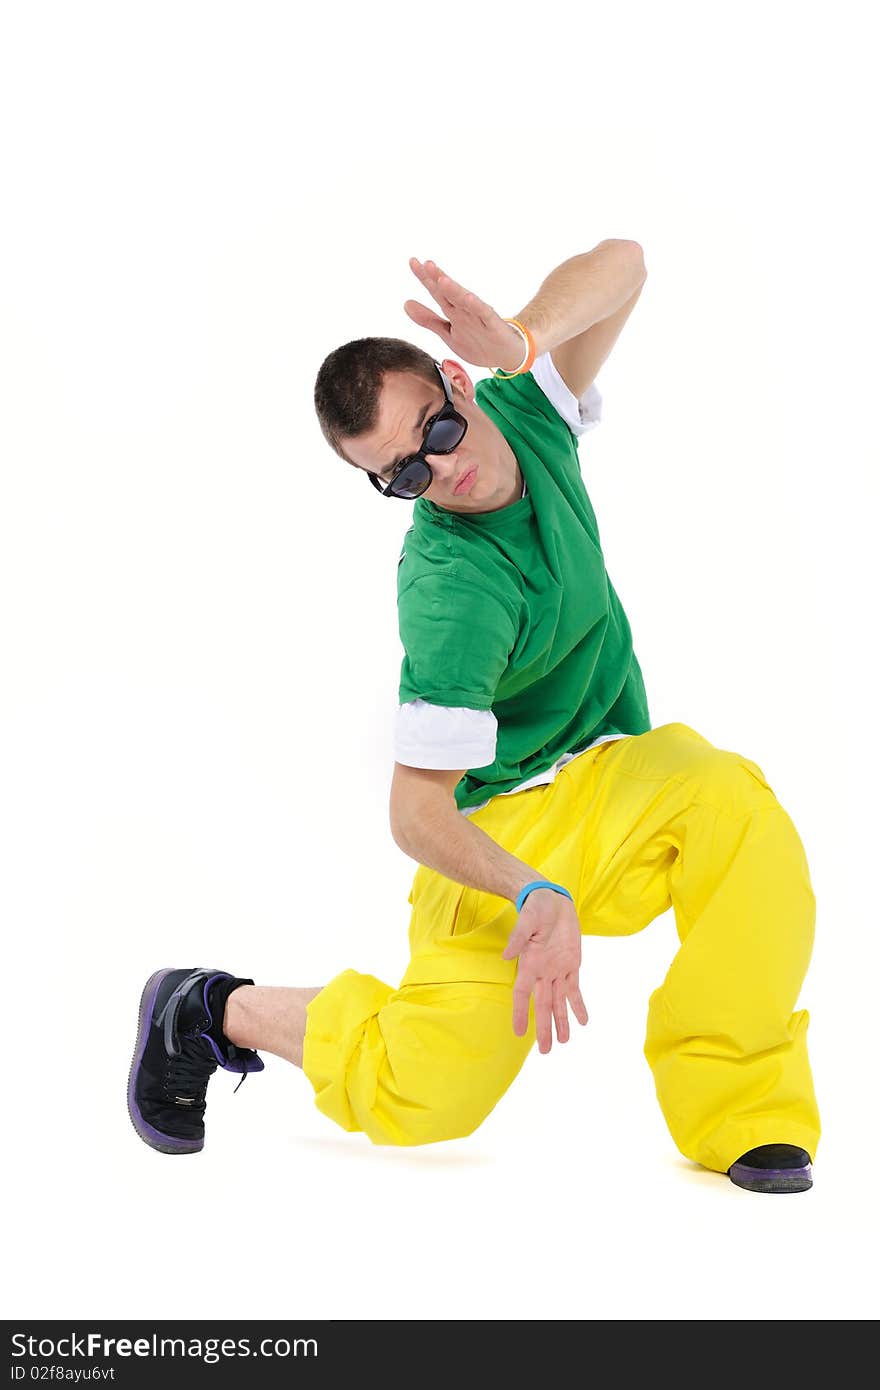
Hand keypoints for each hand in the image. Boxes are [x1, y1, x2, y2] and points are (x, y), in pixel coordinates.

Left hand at [404, 258, 527, 371]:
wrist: (507, 355)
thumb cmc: (478, 342)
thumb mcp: (448, 333)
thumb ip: (428, 319)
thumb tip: (406, 303)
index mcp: (453, 311)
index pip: (436, 291)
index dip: (425, 278)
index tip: (413, 261)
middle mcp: (464, 309)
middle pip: (448, 292)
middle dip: (437, 278)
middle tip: (426, 264)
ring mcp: (478, 316)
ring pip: (464, 301)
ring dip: (454, 290)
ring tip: (442, 279)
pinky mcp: (492, 325)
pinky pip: (484, 314)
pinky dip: (477, 306)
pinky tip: (469, 298)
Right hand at [501, 889, 588, 1052]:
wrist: (551, 899)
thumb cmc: (536, 908)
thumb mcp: (527, 920)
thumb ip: (518, 937)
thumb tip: (506, 955)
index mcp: (529, 963)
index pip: (522, 995)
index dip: (521, 1013)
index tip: (519, 1033)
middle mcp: (543, 971)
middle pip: (543, 1006)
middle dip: (545, 1028)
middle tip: (546, 1051)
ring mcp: (558, 969)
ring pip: (559, 1002)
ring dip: (561, 1021)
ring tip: (564, 1041)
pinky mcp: (572, 963)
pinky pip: (575, 989)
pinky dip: (578, 1005)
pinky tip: (582, 1021)